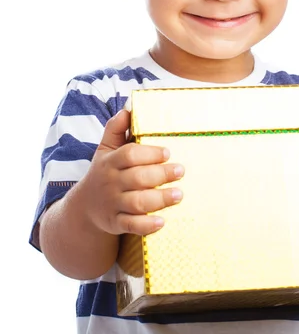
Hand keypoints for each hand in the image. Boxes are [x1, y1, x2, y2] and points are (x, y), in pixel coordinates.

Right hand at [80, 109, 183, 235]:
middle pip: (137, 178)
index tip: (167, 152)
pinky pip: (131, 226)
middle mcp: (110, 183)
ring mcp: (112, 204)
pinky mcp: (116, 223)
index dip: (149, 153)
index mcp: (110, 162)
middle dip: (160, 174)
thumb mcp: (105, 149)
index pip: (129, 155)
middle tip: (180, 170)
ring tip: (178, 195)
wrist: (84, 208)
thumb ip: (116, 129)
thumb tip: (128, 107)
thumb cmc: (104, 173)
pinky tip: (162, 222)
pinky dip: (146, 225)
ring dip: (159, 199)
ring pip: (136, 203)